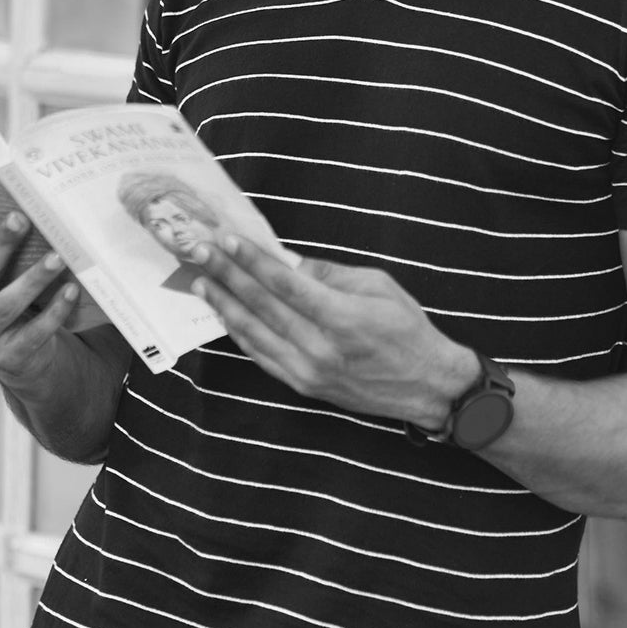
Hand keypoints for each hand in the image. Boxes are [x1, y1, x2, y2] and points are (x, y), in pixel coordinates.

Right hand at [0, 201, 81, 397]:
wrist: (24, 356)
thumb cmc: (12, 296)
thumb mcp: (0, 275)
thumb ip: (4, 248)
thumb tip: (27, 200)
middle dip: (0, 244)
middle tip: (20, 218)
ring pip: (7, 304)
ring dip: (33, 279)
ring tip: (56, 257)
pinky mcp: (11, 355)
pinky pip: (34, 332)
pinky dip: (55, 311)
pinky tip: (72, 290)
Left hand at [188, 235, 478, 426]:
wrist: (427, 386)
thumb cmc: (408, 329)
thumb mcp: (380, 285)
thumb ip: (332, 273)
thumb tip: (290, 263)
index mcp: (342, 317)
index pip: (284, 283)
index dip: (251, 260)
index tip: (226, 240)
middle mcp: (320, 347)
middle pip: (261, 306)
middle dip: (227, 276)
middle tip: (199, 253)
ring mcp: (308, 371)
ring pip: (254, 334)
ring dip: (224, 305)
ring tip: (201, 281)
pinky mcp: (304, 386)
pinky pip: (262, 357)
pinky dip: (240, 334)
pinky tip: (226, 315)